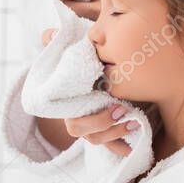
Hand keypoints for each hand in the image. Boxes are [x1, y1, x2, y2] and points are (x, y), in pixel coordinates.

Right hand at [38, 29, 135, 157]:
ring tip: (134, 123)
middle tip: (122, 110)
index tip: (110, 101)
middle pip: (80, 129)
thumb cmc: (77, 59)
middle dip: (102, 123)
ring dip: (114, 134)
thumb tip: (49, 34)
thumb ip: (56, 41)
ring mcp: (85, 125)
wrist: (88, 68)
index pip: (71, 114)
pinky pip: (105, 145)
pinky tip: (132, 147)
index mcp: (66, 99)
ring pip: (93, 139)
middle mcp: (73, 115)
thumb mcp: (69, 49)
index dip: (92, 115)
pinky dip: (118, 147)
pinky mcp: (98, 129)